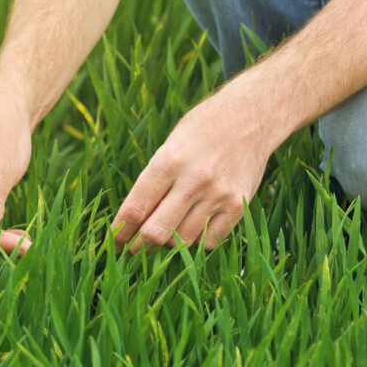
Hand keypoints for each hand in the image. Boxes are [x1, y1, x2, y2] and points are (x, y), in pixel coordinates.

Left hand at [110, 94, 272, 252]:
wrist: (252, 116)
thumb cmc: (202, 129)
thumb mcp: (169, 145)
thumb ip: (154, 181)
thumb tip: (135, 221)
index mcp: (169, 161)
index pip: (135, 208)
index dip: (121, 231)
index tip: (114, 240)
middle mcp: (193, 180)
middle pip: (156, 231)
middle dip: (139, 246)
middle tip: (133, 250)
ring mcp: (218, 195)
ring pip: (182, 240)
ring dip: (167, 245)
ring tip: (161, 239)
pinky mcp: (238, 206)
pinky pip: (209, 241)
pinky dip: (195, 242)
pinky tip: (189, 232)